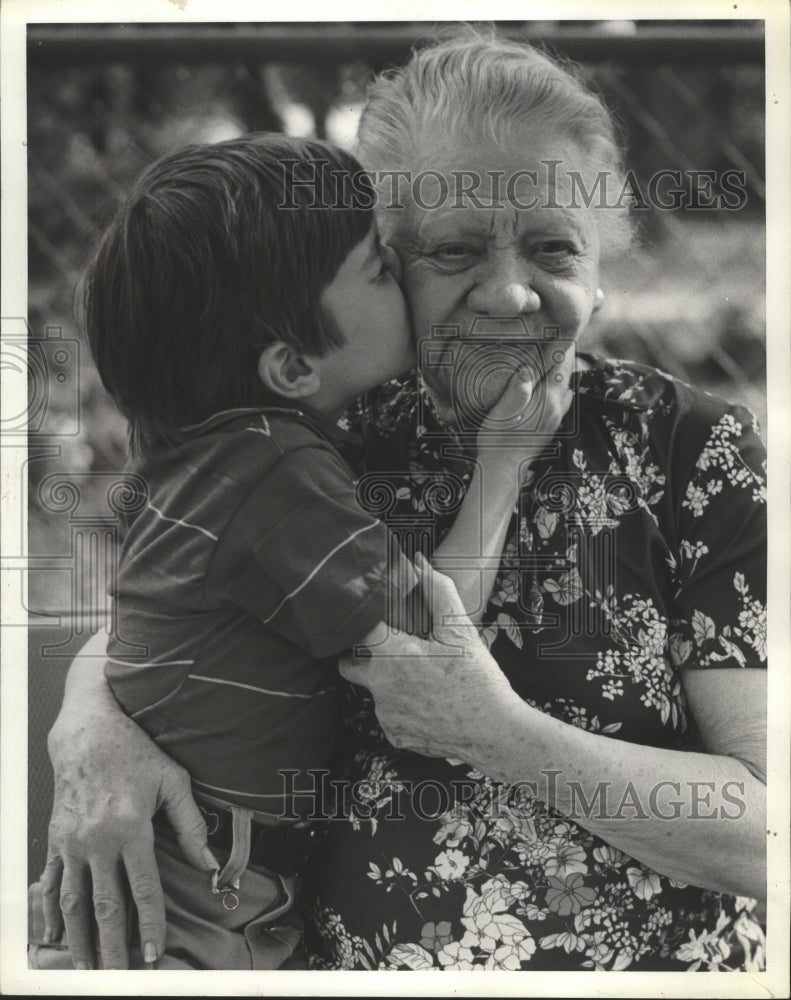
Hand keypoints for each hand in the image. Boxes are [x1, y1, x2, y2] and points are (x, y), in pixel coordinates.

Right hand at [41, 687, 216, 968]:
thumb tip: (209, 862)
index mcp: (130, 828)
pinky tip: (52, 934)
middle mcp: (98, 840)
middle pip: (105, 905)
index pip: (143, 889)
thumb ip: (191, 824)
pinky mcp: (57, 839)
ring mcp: (73, 842)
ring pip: (74, 901)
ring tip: (86, 966)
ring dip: (80, 938)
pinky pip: (52, 881)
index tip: (153, 955)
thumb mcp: (172, 781)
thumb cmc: (134, 753)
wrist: (88, 732)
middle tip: (118, 975)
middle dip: (113, 945)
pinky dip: (50, 910)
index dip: (150, 925)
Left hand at [340, 555, 522, 762]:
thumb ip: (436, 589)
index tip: (375, 616)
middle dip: (362, 654)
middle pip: (349, 663)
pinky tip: (427, 700)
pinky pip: (389, 715)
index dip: (363, 618)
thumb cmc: (477, 678)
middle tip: (389, 647)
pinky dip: (401, 706)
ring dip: (387, 681)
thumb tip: (418, 562)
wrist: (495, 732)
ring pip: (372, 690)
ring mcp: (385, 714)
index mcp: (391, 655)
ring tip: (420, 677)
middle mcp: (379, 686)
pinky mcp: (394, 735)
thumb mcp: (459, 629)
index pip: (356, 627)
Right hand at [477, 351, 574, 463]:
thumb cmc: (498, 439)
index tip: (560, 330)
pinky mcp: (550, 428)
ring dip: (561, 374)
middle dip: (562, 358)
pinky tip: (549, 388)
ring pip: (565, 389)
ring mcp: (555, 419)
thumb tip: (528, 368)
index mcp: (546, 400)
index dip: (561, 347)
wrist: (503, 468)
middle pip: (565, 376)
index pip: (559, 366)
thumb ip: (518, 388)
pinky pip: (561, 402)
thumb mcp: (502, 410)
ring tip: (553, 361)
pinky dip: (558, 389)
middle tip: (557, 340)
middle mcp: (556, 408)